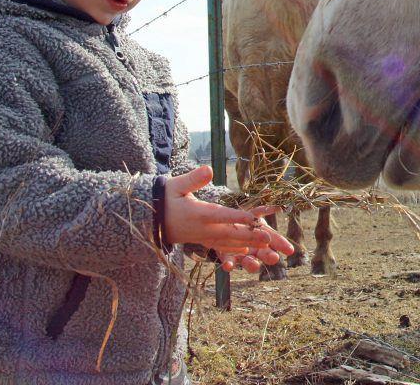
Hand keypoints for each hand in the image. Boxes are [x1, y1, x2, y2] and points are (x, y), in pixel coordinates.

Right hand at [163, 166, 294, 266]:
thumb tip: (209, 169)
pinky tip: (245, 251)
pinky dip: (232, 249)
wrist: (150, 221)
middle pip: (230, 233)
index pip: (222, 215)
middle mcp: (202, 228)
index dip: (238, 217)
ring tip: (265, 245)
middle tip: (269, 238)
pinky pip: (219, 247)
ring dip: (247, 244)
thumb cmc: (165, 198)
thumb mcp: (176, 185)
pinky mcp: (201, 241)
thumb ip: (193, 179)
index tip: (254, 218)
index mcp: (198, 213)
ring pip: (228, 242)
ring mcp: (202, 237)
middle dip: (250, 236)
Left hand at [215, 214, 287, 273]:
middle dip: (269, 256)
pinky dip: (229, 264)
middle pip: (264, 253)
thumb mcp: (254, 214)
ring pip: (249, 261)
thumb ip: (264, 211)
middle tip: (274, 258)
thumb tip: (278, 207)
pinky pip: (229, 262)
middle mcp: (255, 248)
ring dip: (252, 264)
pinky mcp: (227, 258)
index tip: (290, 250)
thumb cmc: (243, 221)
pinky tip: (228, 265)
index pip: (275, 240)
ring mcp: (242, 255)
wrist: (223, 226)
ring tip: (255, 265)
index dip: (282, 245)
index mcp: (264, 236)